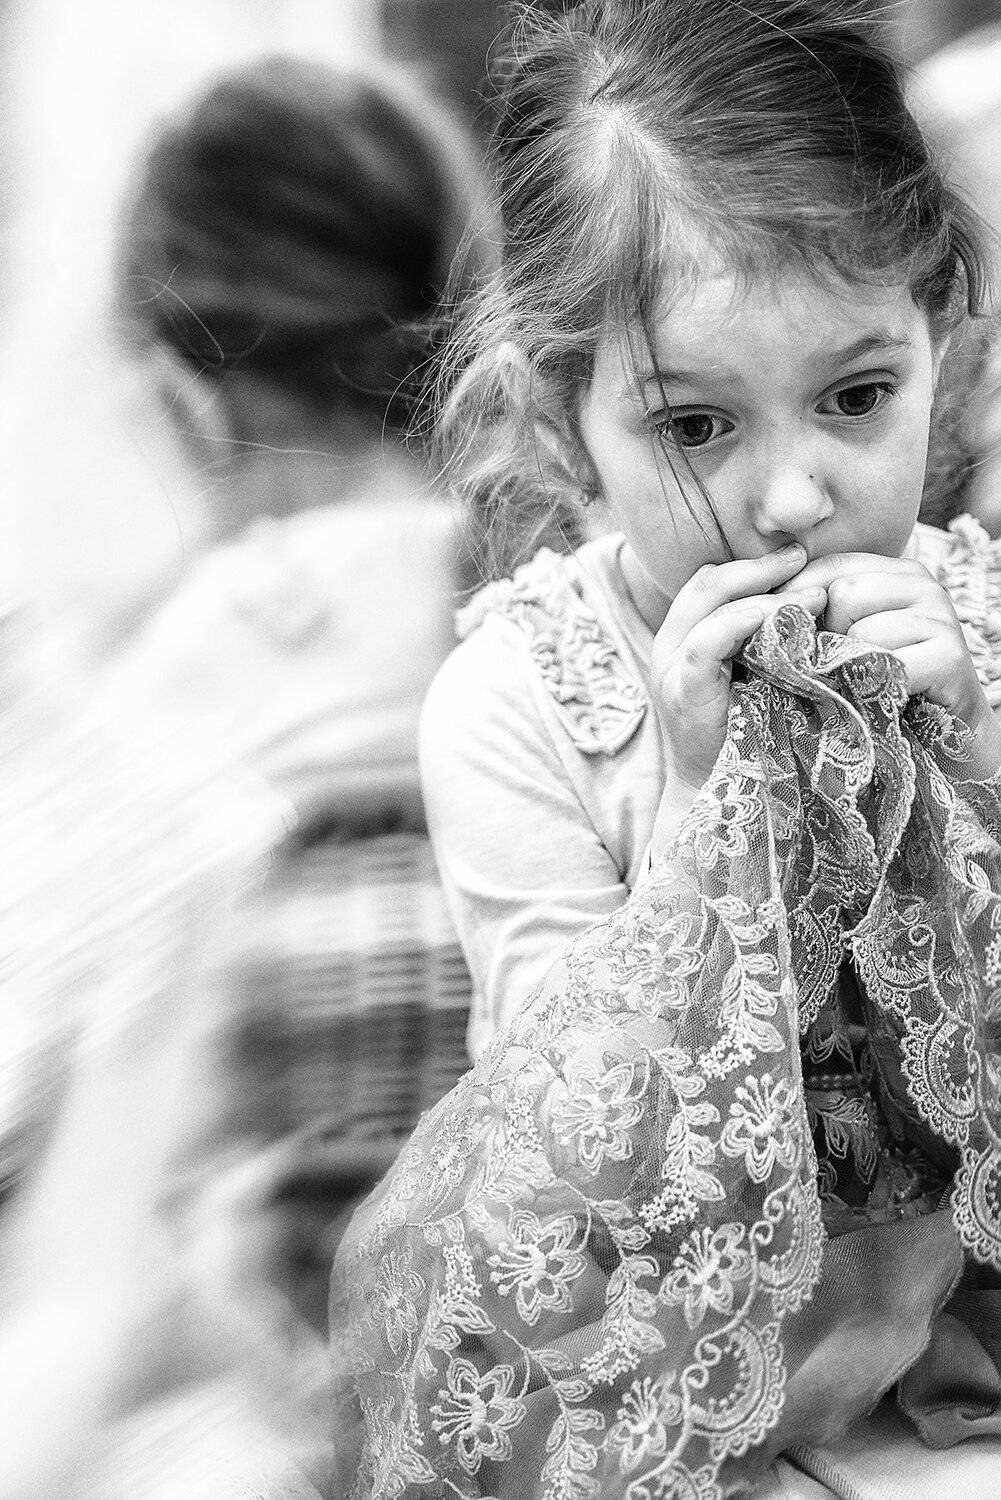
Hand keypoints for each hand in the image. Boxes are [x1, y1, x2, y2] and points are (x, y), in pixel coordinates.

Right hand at [650, 543, 826, 857]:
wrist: (725, 802)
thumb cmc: (755, 742)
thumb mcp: (764, 680)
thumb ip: (773, 644)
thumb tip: (820, 601)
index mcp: (687, 640)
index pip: (713, 581)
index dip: (754, 565)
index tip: (802, 558)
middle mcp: (671, 646)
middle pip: (709, 580)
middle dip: (760, 566)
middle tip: (807, 556)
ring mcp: (671, 667)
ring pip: (710, 601)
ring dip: (765, 590)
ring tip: (813, 590)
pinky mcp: (682, 690)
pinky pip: (710, 639)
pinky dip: (749, 620)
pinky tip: (788, 618)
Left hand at [777, 552, 1000, 777]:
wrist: (945, 740)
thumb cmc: (882, 688)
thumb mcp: (847, 643)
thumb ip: (818, 616)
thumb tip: (758, 604)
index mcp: (897, 573)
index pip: (831, 565)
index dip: (796, 597)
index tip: (775, 633)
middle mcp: (923, 585)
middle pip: (844, 594)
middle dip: (827, 638)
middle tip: (836, 671)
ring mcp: (942, 617)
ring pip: (864, 632)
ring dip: (850, 670)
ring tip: (860, 690)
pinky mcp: (951, 656)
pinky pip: (888, 664)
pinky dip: (872, 690)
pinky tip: (877, 702)